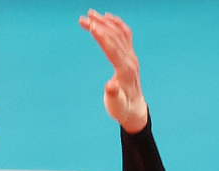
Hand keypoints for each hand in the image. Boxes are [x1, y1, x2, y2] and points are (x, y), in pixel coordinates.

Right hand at [80, 10, 147, 133]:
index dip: (102, 37)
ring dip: (105, 21)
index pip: (113, 49)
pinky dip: (117, 24)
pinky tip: (107, 17)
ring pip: (119, 33)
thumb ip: (113, 95)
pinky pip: (125, 34)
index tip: (91, 26)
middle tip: (83, 18)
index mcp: (125, 70)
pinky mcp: (130, 55)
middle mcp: (130, 60)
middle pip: (114, 37)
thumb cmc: (122, 109)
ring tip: (91, 14)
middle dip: (99, 25)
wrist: (135, 109)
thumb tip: (110, 85)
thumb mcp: (116, 106)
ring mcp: (131, 56)